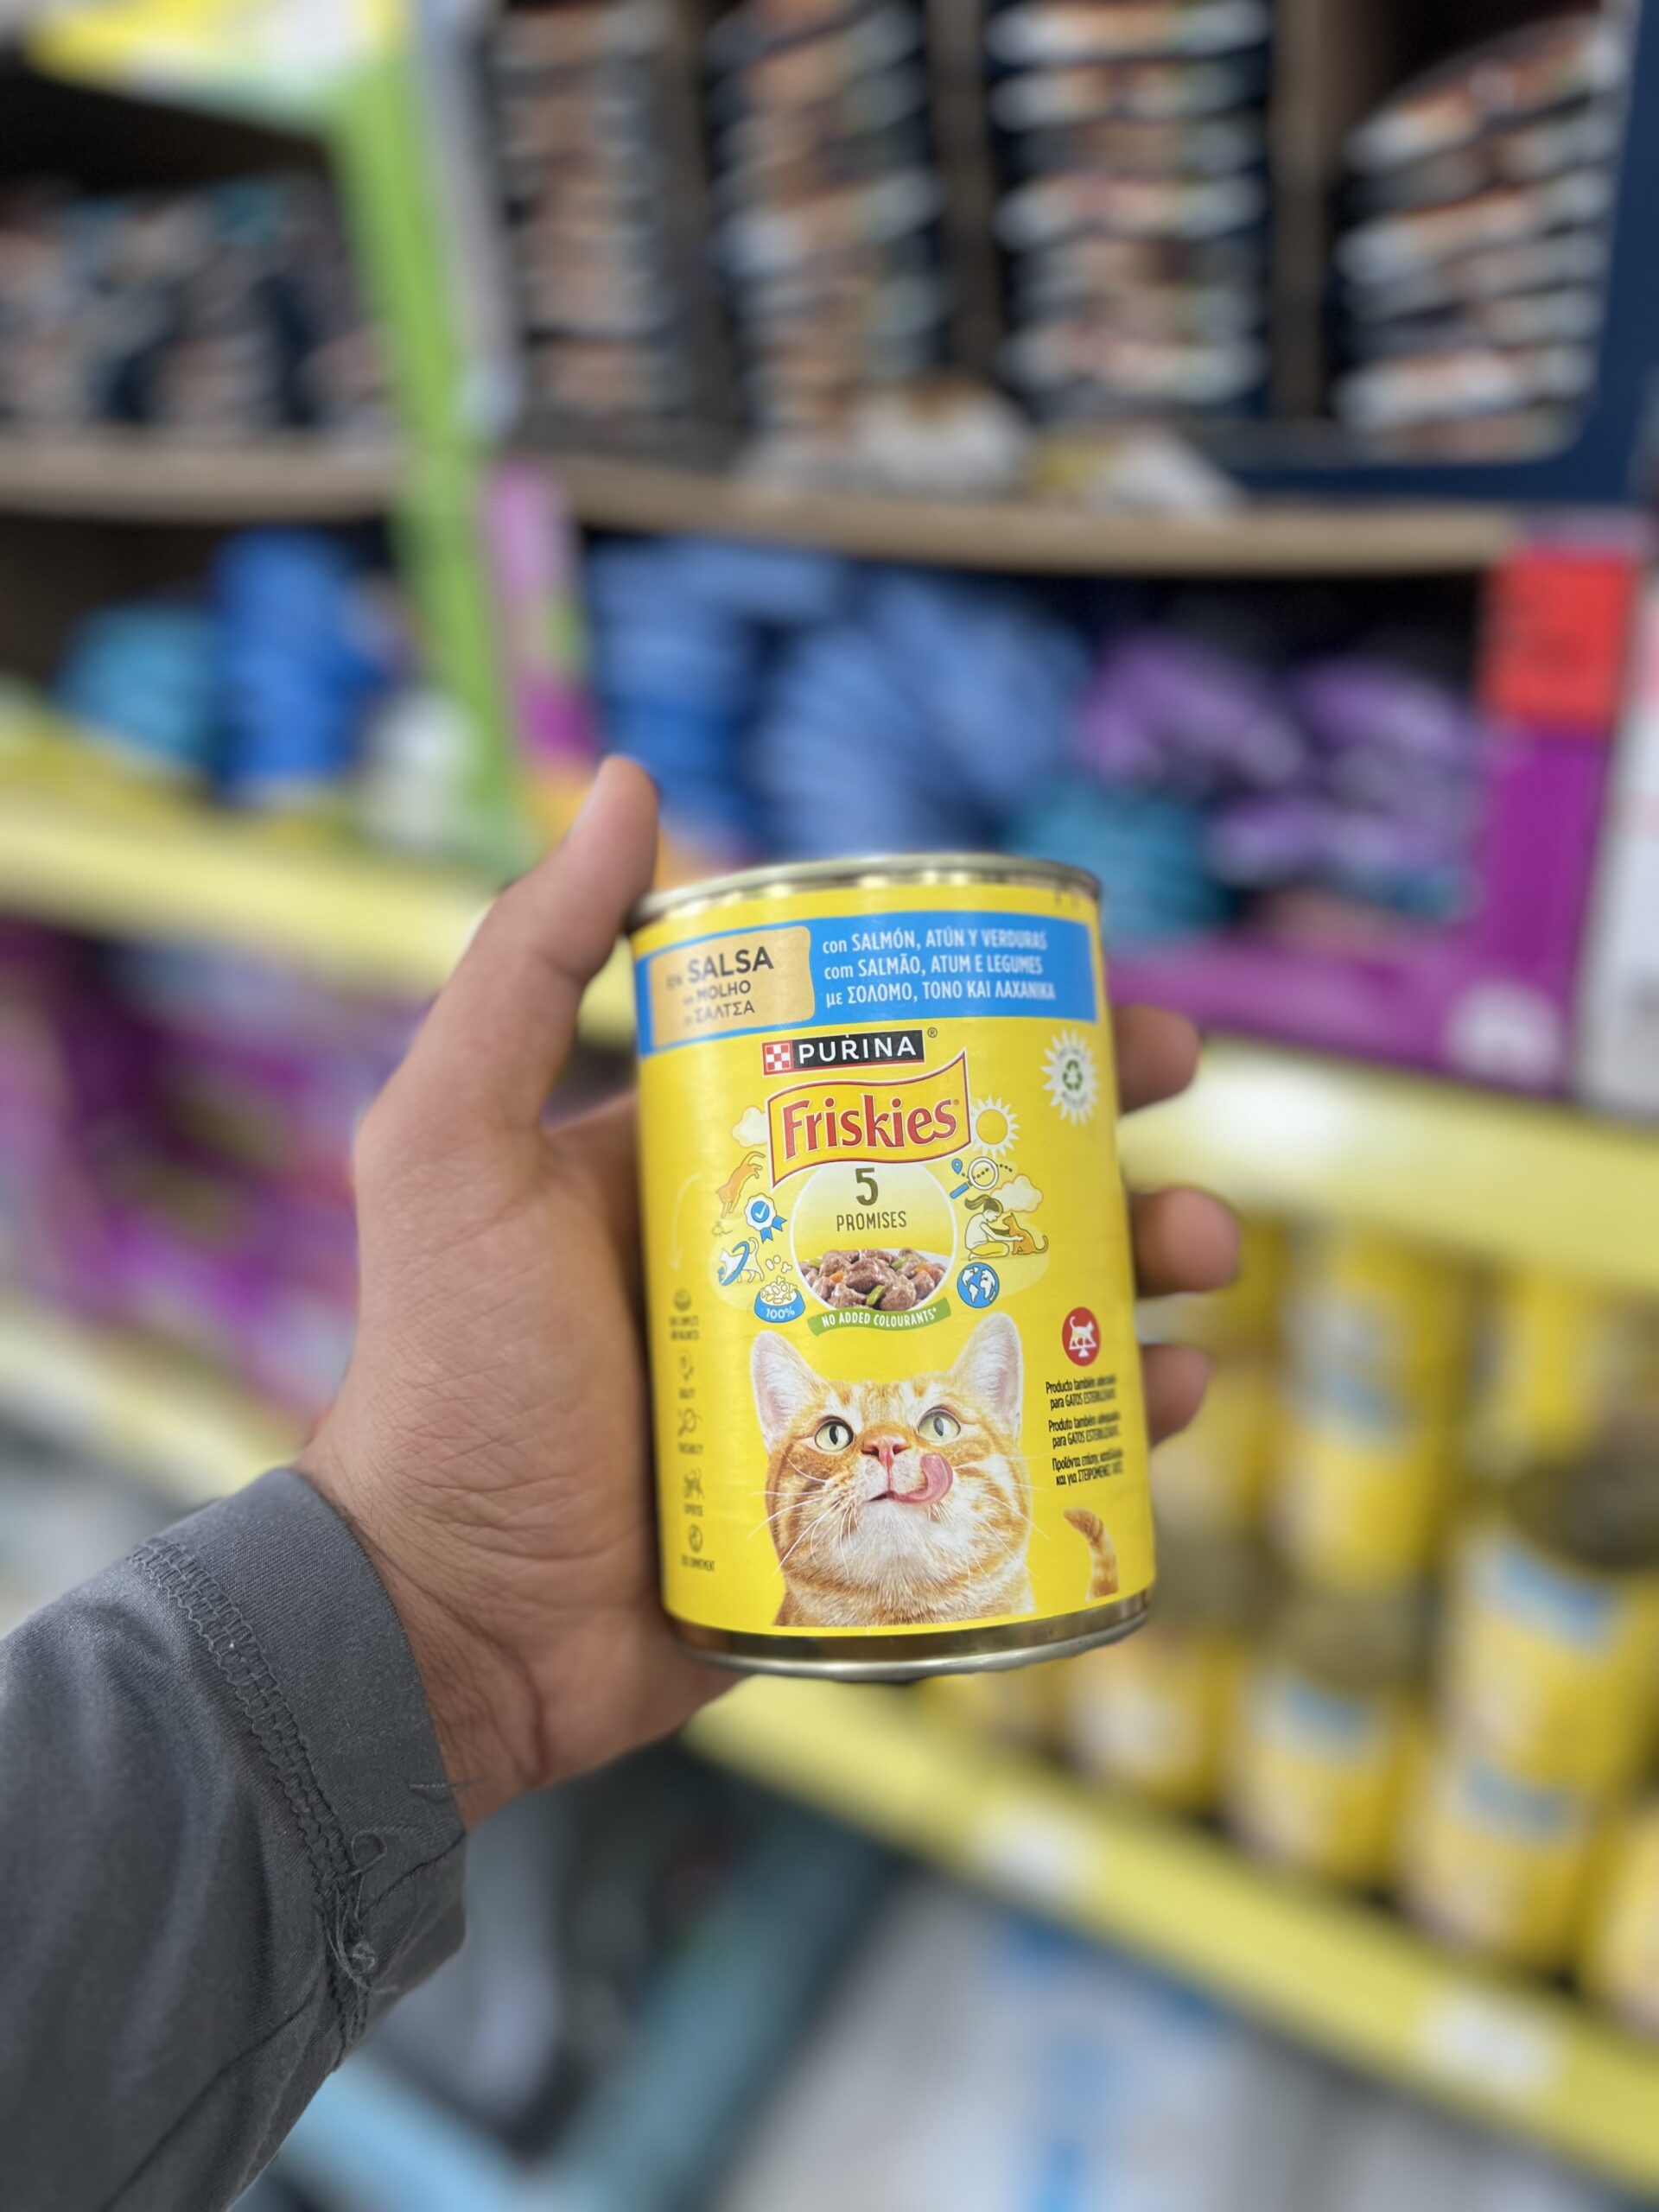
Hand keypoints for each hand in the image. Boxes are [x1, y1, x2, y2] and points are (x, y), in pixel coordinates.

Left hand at [300, 760, 1237, 1824]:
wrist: (451, 1615)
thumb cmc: (450, 1373)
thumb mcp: (457, 1147)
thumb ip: (524, 970)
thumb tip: (632, 783)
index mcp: (730, 1168)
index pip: (901, 1072)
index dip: (1016, 1033)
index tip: (1110, 1011)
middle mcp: (805, 1264)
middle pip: (995, 1184)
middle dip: (1103, 1148)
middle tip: (1174, 1130)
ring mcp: (855, 1383)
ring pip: (1035, 1310)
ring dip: (1134, 1273)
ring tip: (1189, 1263)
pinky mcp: (885, 1496)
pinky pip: (1026, 1449)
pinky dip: (1112, 1422)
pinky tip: (1167, 1398)